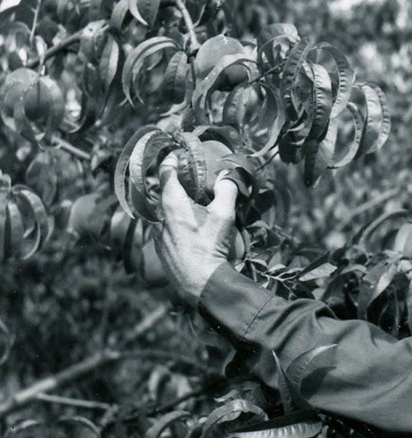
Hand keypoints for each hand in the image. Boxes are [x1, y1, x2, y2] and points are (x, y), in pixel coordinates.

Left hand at [155, 154, 238, 302]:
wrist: (200, 283)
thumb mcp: (224, 215)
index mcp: (172, 203)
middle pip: (163, 192)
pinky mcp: (161, 249)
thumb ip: (226, 190)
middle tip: (191, 180)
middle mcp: (159, 216)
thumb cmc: (210, 246)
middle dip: (176, 184)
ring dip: (176, 205)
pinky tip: (191, 229)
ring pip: (164, 211)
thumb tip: (227, 176)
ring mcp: (157, 234)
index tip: (178, 155)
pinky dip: (176, 222)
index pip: (165, 172)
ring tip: (193, 206)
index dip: (171, 160)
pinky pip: (165, 227)